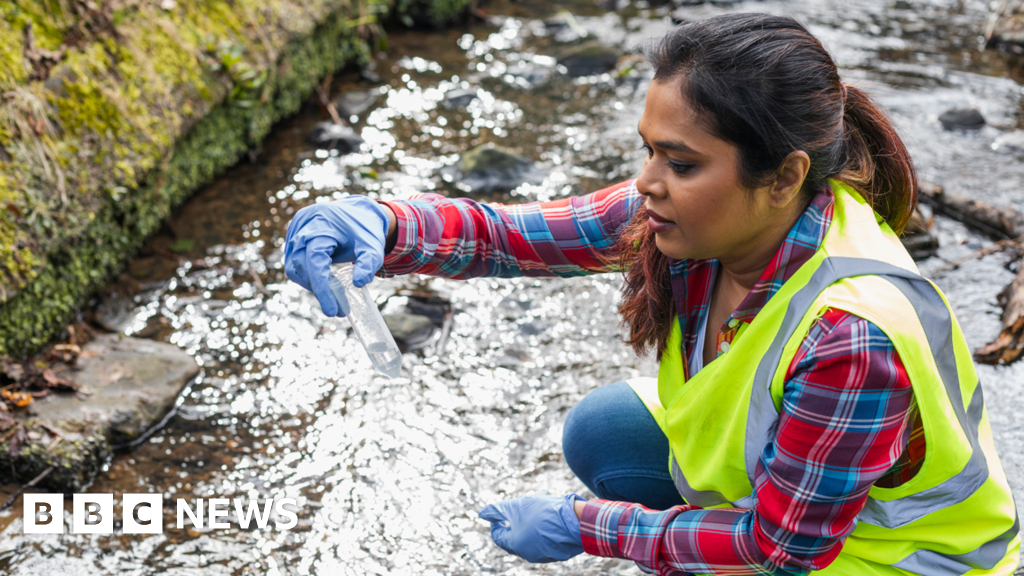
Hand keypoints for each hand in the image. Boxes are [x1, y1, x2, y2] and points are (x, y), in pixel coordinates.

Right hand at [284, 195, 389, 316]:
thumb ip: (369, 263)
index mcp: (322, 224)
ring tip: (332, 296)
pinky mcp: (294, 235)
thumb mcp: (373, 246)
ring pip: (294, 266)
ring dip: (310, 284)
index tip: (332, 310)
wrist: (358, 211)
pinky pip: (294, 261)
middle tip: (337, 309)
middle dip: (318, 290)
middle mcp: (303, 225)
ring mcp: (296, 229)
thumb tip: (359, 284)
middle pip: (301, 265)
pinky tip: (324, 283)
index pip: (314, 261)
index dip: (322, 288)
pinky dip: (307, 275)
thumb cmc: (366, 229)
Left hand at [478, 494, 584, 562]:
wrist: (576, 521)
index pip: (498, 536)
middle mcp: (527, 554)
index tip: (500, 512)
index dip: (496, 522)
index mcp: (516, 544)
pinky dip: (541, 531)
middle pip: (513, 538)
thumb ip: (498, 510)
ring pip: (529, 539)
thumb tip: (482, 513)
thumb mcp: (518, 506)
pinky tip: (549, 519)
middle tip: (520, 509)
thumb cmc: (544, 512)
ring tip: (537, 511)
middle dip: (514, 523)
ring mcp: (543, 555)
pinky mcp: (556, 552)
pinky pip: (543, 541)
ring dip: (528, 526)